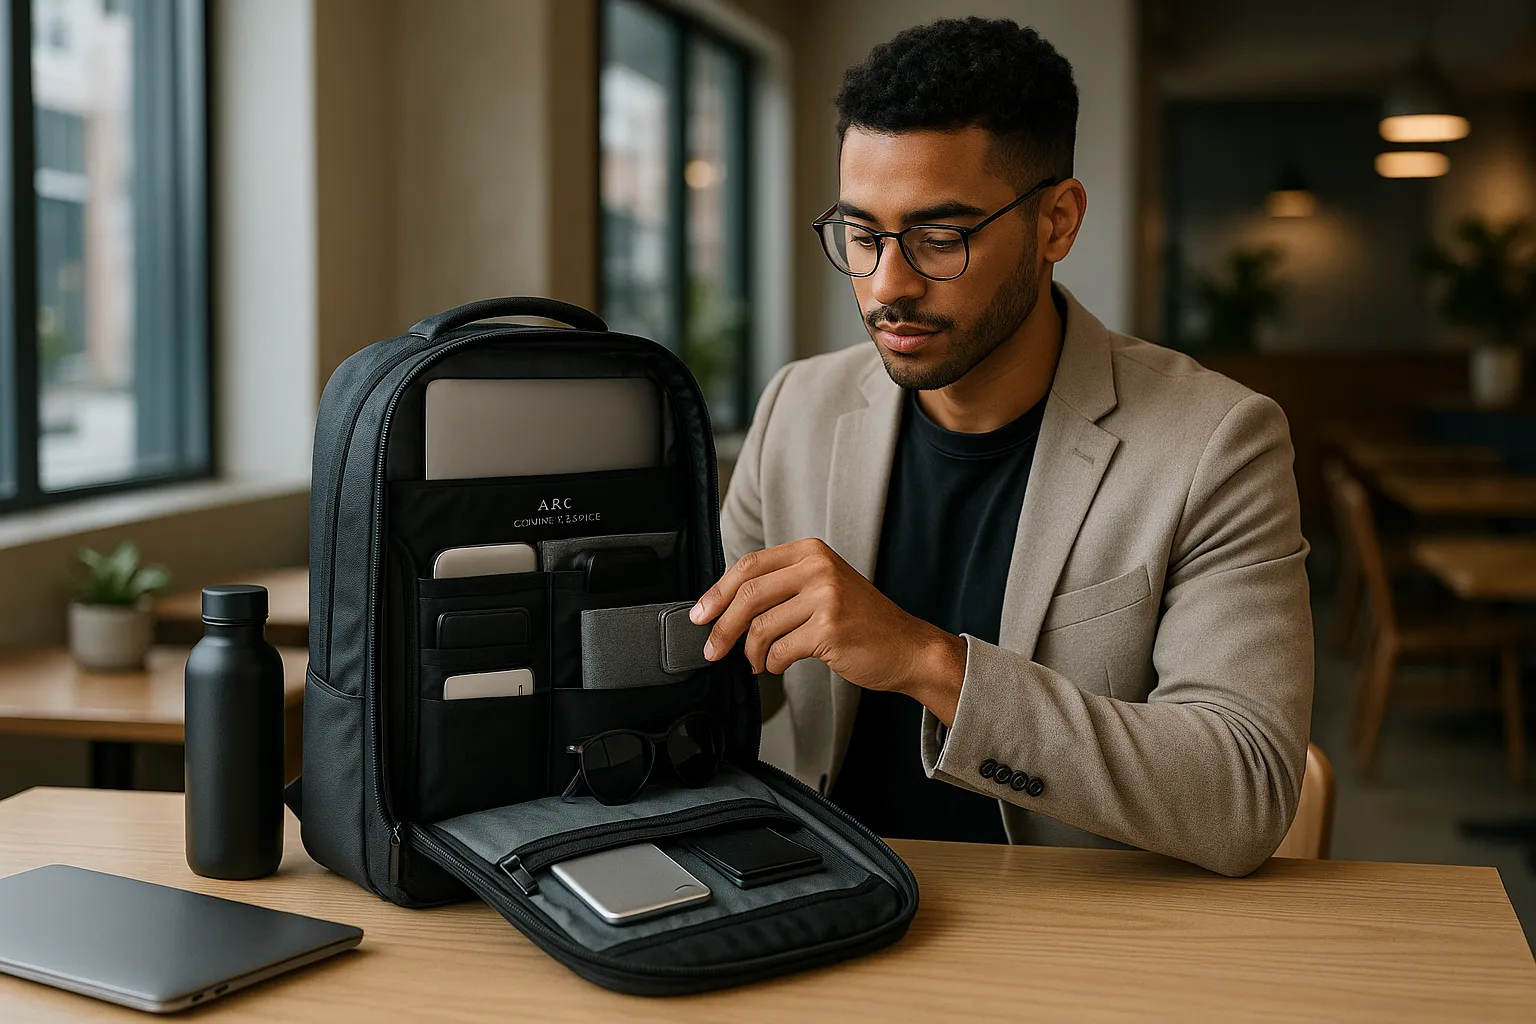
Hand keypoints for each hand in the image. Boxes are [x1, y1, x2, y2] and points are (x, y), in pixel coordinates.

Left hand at [690, 539, 966, 722]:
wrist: (908, 647)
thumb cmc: (863, 622)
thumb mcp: (824, 587)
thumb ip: (782, 586)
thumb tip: (725, 606)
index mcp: (812, 551)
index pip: (749, 565)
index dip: (717, 592)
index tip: (700, 614)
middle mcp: (818, 567)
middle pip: (748, 594)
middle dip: (722, 626)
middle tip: (711, 648)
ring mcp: (825, 596)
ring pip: (761, 626)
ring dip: (751, 652)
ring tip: (756, 662)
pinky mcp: (829, 628)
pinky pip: (779, 650)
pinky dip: (772, 663)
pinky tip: (778, 665)